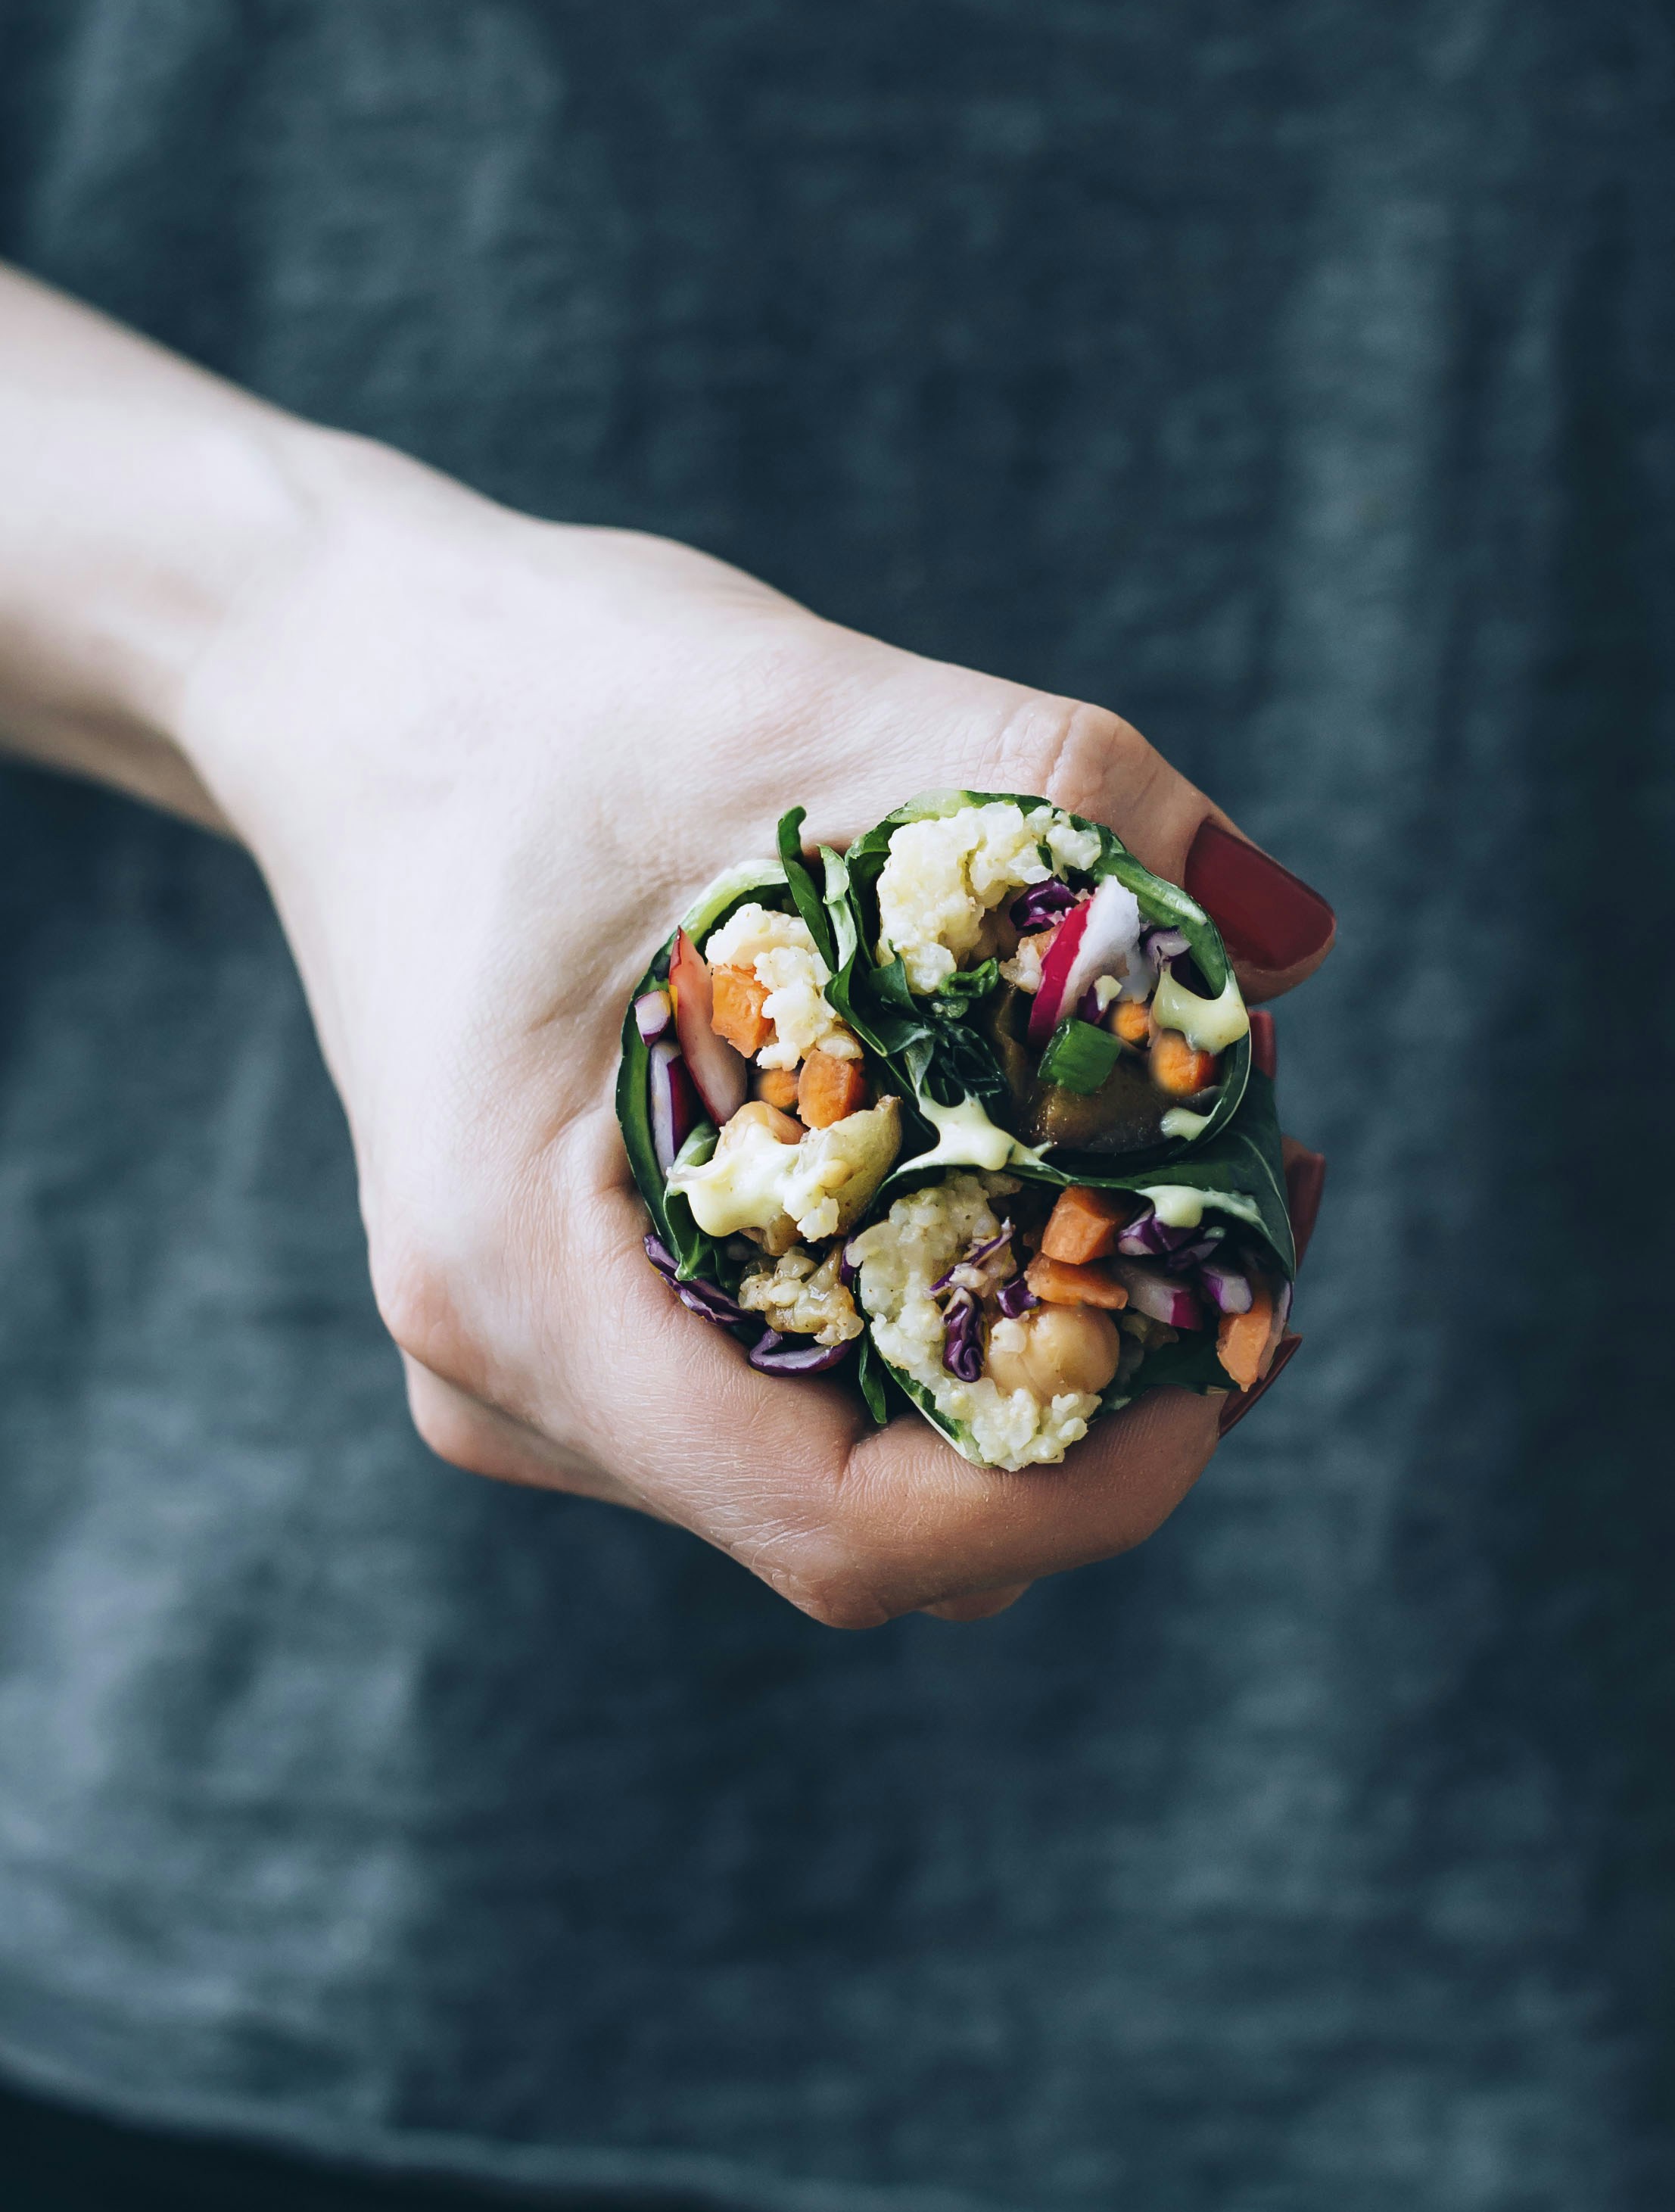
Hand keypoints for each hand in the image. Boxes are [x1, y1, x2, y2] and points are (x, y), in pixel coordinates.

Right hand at [173, 431, 1331, 1626]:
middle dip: (1097, 1405)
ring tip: (1168, 1168)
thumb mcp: (812, 710)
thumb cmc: (543, 695)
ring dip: (1032, 1360)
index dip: (1083, 1489)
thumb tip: (1291, 941)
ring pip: (846, 1475)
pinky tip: (1031, 1170)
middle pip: (869, 1523)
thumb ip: (1067, 809)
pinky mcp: (586, 1317)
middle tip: (1253, 1200)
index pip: (842, 1528)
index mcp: (520, 1282)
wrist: (362, 684)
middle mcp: (511, 1373)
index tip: (1235, 1346)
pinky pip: (804, 1398)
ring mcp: (540, 1364)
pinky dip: (946, 1320)